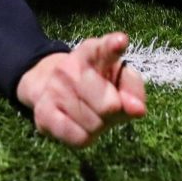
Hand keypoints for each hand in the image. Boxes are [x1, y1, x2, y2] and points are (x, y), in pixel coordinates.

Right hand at [15, 32, 145, 148]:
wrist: (50, 89)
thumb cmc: (95, 84)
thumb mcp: (117, 79)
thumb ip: (133, 89)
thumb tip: (138, 110)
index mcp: (91, 52)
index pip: (102, 49)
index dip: (112, 46)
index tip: (121, 42)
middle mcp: (69, 67)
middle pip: (109, 105)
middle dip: (114, 112)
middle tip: (106, 105)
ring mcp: (54, 90)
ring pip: (95, 125)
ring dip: (99, 126)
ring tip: (90, 113)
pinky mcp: (43, 113)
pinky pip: (79, 138)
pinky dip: (86, 137)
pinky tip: (79, 124)